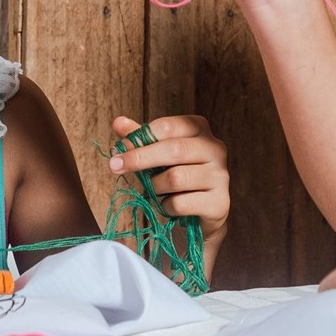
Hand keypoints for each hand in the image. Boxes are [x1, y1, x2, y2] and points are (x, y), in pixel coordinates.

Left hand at [109, 114, 229, 248]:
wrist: (199, 213)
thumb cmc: (176, 174)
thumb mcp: (157, 154)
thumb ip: (140, 138)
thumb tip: (118, 122)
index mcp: (200, 129)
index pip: (169, 126)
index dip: (142, 137)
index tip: (119, 148)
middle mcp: (215, 149)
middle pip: (174, 150)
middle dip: (140, 159)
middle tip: (114, 166)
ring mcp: (220, 176)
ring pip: (176, 178)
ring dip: (155, 186)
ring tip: (153, 190)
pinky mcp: (219, 203)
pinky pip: (181, 203)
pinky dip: (166, 207)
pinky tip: (168, 206)